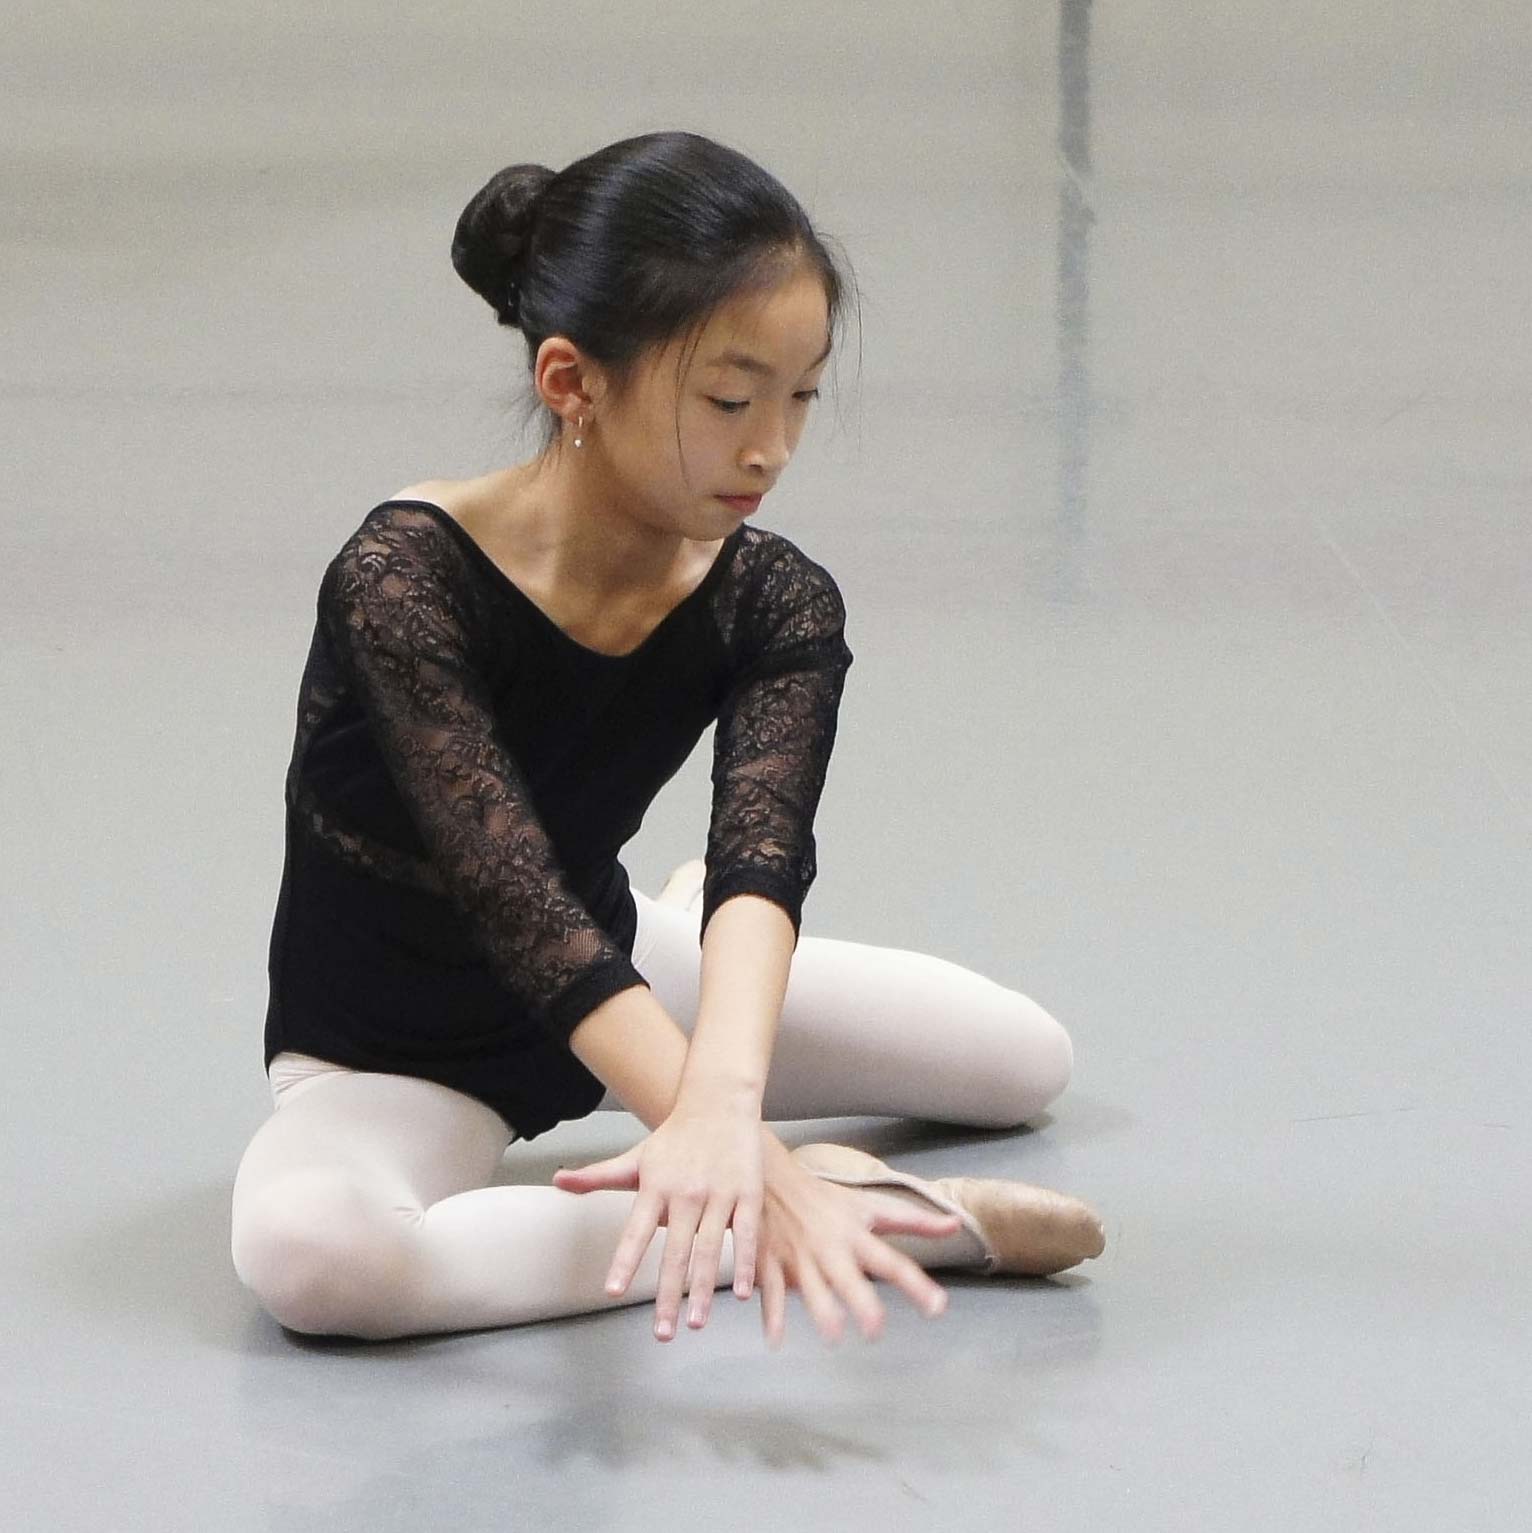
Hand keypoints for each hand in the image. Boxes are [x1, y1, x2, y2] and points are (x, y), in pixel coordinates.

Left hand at [552, 1102, 762, 1341]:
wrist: (718, 1103)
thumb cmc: (674, 1137)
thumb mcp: (635, 1156)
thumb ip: (598, 1176)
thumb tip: (557, 1181)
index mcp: (655, 1186)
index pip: (635, 1231)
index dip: (625, 1261)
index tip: (613, 1291)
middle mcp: (685, 1192)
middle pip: (675, 1250)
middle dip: (669, 1295)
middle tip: (662, 1333)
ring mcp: (718, 1193)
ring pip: (709, 1248)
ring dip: (703, 1288)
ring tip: (696, 1323)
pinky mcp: (747, 1192)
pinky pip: (745, 1234)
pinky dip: (743, 1263)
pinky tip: (742, 1293)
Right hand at [752, 1133, 961, 1349]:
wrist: (772, 1179)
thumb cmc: (828, 1199)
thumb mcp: (871, 1206)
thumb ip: (914, 1221)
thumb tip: (955, 1224)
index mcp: (856, 1236)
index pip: (892, 1262)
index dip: (915, 1285)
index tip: (937, 1307)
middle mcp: (830, 1248)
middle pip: (849, 1278)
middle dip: (861, 1301)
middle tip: (876, 1329)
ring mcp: (799, 1257)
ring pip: (811, 1287)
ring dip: (821, 1310)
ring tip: (834, 1335)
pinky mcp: (770, 1263)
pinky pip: (771, 1292)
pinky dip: (771, 1316)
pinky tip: (775, 1340)